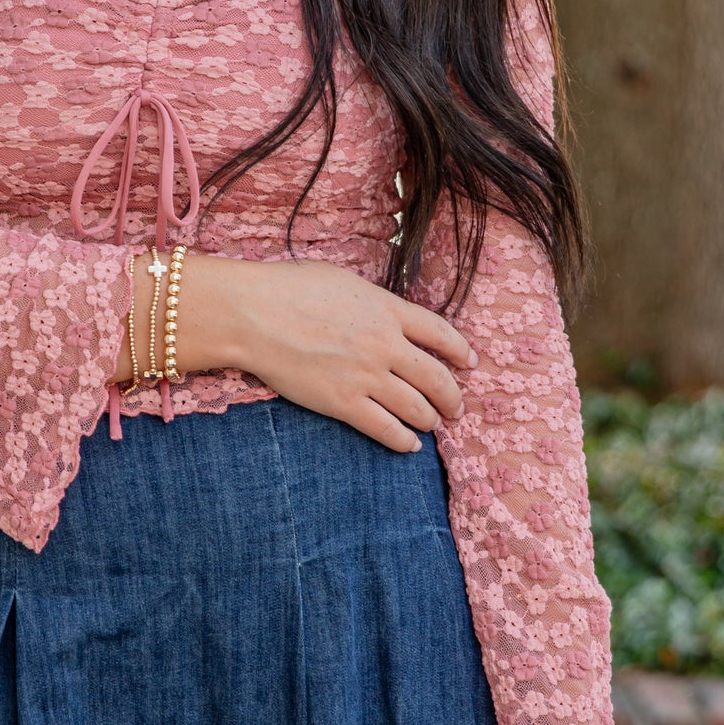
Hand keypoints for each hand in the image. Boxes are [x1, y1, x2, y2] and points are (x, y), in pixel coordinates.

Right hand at [133, 254, 474, 454]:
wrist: (254, 314)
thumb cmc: (289, 288)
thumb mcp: (343, 280)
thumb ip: (372, 301)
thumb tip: (385, 313)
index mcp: (388, 310)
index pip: (442, 334)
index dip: (461, 352)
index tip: (469, 363)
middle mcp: (386, 345)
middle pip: (437, 377)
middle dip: (453, 397)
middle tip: (457, 408)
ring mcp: (367, 376)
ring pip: (417, 407)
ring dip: (430, 420)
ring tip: (433, 425)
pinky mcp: (344, 403)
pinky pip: (386, 429)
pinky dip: (403, 440)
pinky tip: (409, 444)